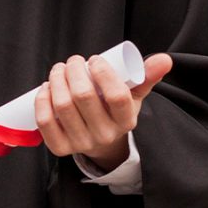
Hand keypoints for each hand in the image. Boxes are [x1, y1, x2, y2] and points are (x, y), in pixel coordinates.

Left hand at [35, 53, 171, 171]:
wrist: (101, 140)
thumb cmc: (116, 108)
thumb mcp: (134, 93)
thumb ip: (148, 74)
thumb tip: (165, 59)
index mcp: (126, 121)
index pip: (116, 96)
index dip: (102, 72)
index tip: (95, 59)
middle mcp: (105, 135)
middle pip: (84, 97)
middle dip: (74, 70)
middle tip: (73, 60)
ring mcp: (81, 143)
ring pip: (63, 106)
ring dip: (57, 80)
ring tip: (59, 70)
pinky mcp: (60, 148)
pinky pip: (46, 122)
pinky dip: (42, 100)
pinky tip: (46, 88)